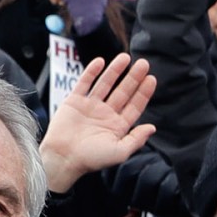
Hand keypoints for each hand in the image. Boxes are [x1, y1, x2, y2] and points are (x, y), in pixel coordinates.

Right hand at [40, 53, 158, 192]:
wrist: (64, 157)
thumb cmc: (91, 159)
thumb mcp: (119, 152)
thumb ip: (136, 139)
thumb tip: (152, 127)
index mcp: (118, 126)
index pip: (134, 105)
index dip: (143, 92)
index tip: (151, 79)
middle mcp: (106, 114)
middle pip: (123, 92)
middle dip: (133, 78)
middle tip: (144, 63)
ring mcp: (90, 106)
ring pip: (106, 84)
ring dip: (115, 70)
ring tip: (125, 57)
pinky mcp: (74, 101)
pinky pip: (85, 83)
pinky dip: (92, 72)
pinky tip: (101, 61)